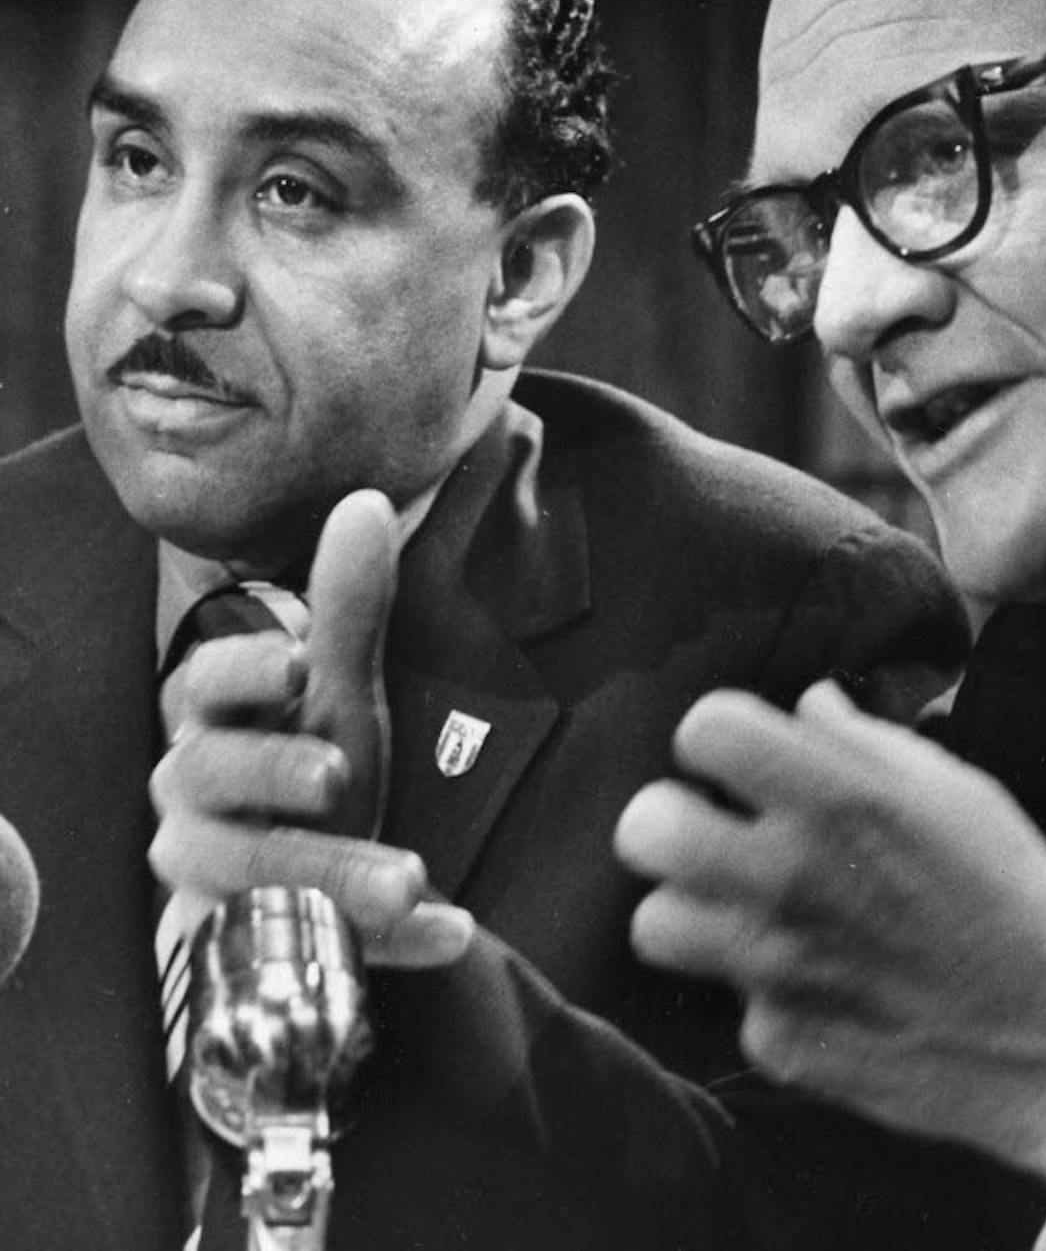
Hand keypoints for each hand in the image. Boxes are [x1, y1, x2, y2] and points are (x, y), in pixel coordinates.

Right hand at [150, 490, 473, 967]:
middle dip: (272, 772)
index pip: (202, 684)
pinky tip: (452, 927)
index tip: (298, 661)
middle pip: (211, 777)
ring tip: (411, 879)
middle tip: (335, 772)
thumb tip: (367, 500)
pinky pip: (311, 943)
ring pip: (249, 874)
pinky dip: (389, 942)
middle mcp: (195, 795)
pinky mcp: (251, 941)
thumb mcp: (334, 691)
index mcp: (213, 720)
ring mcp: (214, 875)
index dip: (243, 670)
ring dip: (333, 873)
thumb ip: (346, 608)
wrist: (297, 882)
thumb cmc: (303, 764)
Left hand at [615, 680, 1045, 1185]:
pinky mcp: (783, 1046)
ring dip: (691, 912)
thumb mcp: (956, 791)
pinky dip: (767, 996)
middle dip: (668, 820)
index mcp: (839, 796)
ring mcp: (778, 969)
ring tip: (737, 910)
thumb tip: (804, 707)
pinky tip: (817, 987)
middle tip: (708, 831)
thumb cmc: (1018, 895)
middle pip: (646, 827)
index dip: (716, 737)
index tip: (736, 758)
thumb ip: (864, 744)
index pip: (704, 728)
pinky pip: (733, 1005)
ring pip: (654, 923)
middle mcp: (791, 876)